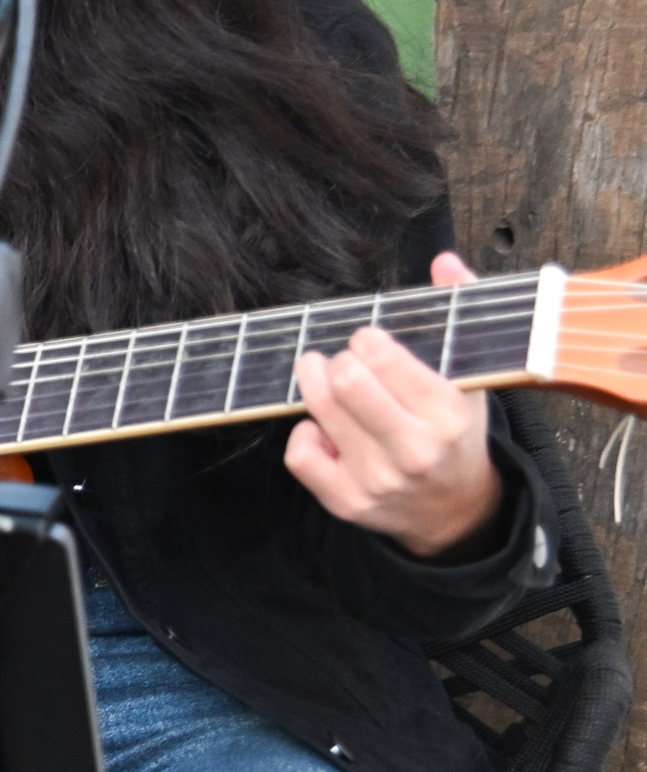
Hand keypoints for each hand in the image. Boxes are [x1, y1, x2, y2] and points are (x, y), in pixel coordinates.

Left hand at [285, 252, 504, 558]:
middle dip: (336, 361)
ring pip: (318, 413)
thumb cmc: (457, 434)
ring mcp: (378, 480)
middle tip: (340, 359)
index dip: (365, 340)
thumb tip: (443, 260)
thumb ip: (458, 313)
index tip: (367, 341)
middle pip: (344, 383)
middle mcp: (414, 451)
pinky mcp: (347, 502)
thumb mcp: (470, 377)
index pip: (381, 358)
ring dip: (313, 384)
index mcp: (448, 415)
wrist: (457, 511)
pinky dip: (303, 434)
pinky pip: (300, 456)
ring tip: (319, 374)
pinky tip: (322, 427)